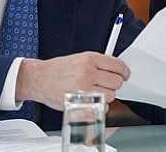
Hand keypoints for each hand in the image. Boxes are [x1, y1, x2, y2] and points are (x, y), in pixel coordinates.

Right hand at [14, 51, 129, 109]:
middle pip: (117, 81)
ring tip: (95, 91)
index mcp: (89, 59)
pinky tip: (91, 100)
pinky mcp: (80, 103)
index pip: (117, 65)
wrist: (39, 79)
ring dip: (106, 95)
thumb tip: (117, 68)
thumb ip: (98, 63)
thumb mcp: (79, 58)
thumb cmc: (58, 69)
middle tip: (107, 83)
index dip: (124, 71)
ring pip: (111, 95)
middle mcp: (87, 73)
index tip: (125, 74)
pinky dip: (99, 106)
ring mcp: (84, 89)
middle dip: (114, 83)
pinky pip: (102, 107)